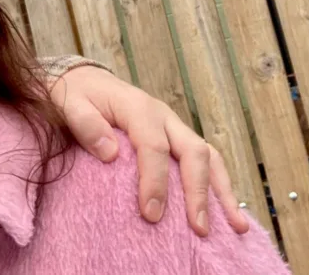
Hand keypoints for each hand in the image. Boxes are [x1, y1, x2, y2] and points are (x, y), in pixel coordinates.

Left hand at [49, 66, 249, 236]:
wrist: (85, 81)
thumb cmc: (77, 96)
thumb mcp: (71, 104)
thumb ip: (86, 125)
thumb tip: (110, 153)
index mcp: (138, 107)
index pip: (153, 146)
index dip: (155, 182)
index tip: (151, 214)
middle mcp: (164, 116)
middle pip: (192, 151)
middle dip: (198, 191)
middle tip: (198, 228)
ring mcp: (175, 127)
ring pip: (209, 156)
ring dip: (221, 191)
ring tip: (236, 227)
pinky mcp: (177, 139)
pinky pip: (206, 161)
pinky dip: (220, 186)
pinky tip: (229, 214)